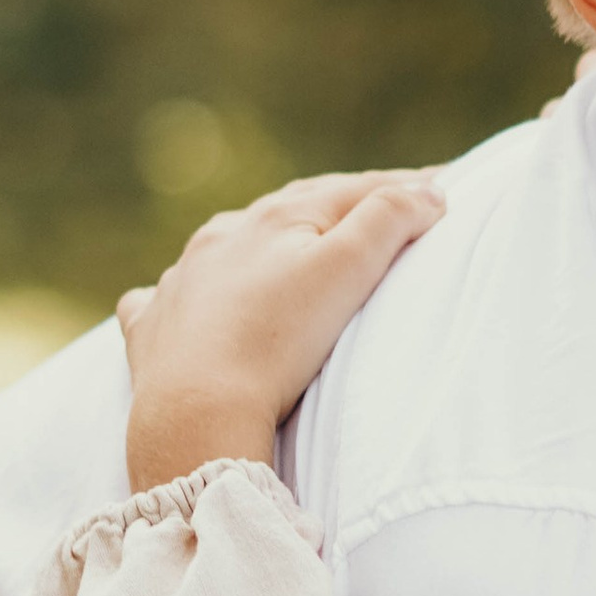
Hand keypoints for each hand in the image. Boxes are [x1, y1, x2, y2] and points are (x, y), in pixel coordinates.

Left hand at [121, 169, 441, 492]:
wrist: (194, 408)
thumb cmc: (277, 338)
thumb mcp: (347, 270)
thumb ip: (389, 220)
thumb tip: (428, 191)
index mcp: (275, 218)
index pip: (351, 191)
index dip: (402, 187)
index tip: (441, 186)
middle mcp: (223, 238)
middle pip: (291, 210)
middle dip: (336, 207)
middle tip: (378, 207)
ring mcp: (182, 282)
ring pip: (225, 247)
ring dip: (260, 243)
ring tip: (286, 252)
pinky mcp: (153, 329)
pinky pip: (164, 299)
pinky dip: (181, 293)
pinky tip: (177, 295)